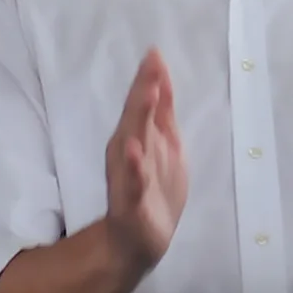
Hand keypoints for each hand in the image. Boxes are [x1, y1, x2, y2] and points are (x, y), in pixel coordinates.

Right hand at [101, 49, 188, 274]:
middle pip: (137, 117)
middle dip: (144, 90)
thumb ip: (162, 112)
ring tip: (149, 95)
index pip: (143, 103)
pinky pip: (132, 184)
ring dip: (139, 120)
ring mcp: (129, 176)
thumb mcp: (164, 145)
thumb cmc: (153, 188)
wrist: (139, 240)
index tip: (155, 52)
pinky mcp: (131, 202)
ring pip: (134, 144)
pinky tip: (135, 152)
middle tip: (151, 63)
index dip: (149, 79)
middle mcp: (128, 152)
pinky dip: (134, 168)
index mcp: (137, 137)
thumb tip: (161, 74)